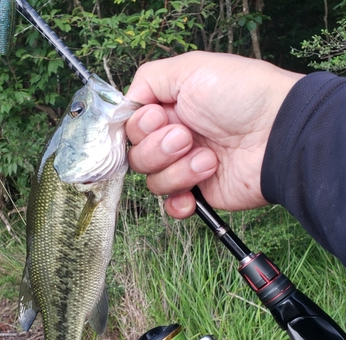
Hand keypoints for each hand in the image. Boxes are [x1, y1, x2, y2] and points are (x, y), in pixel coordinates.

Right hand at [125, 51, 303, 217]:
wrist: (278, 135)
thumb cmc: (242, 96)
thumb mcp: (191, 69)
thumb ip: (148, 79)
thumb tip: (127, 104)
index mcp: (169, 110)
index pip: (131, 127)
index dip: (138, 127)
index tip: (159, 117)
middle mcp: (174, 139)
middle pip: (137, 157)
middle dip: (158, 149)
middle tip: (187, 137)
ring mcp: (185, 168)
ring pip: (152, 181)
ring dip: (178, 170)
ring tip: (209, 158)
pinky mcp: (199, 193)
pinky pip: (171, 206)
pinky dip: (179, 202)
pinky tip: (197, 189)